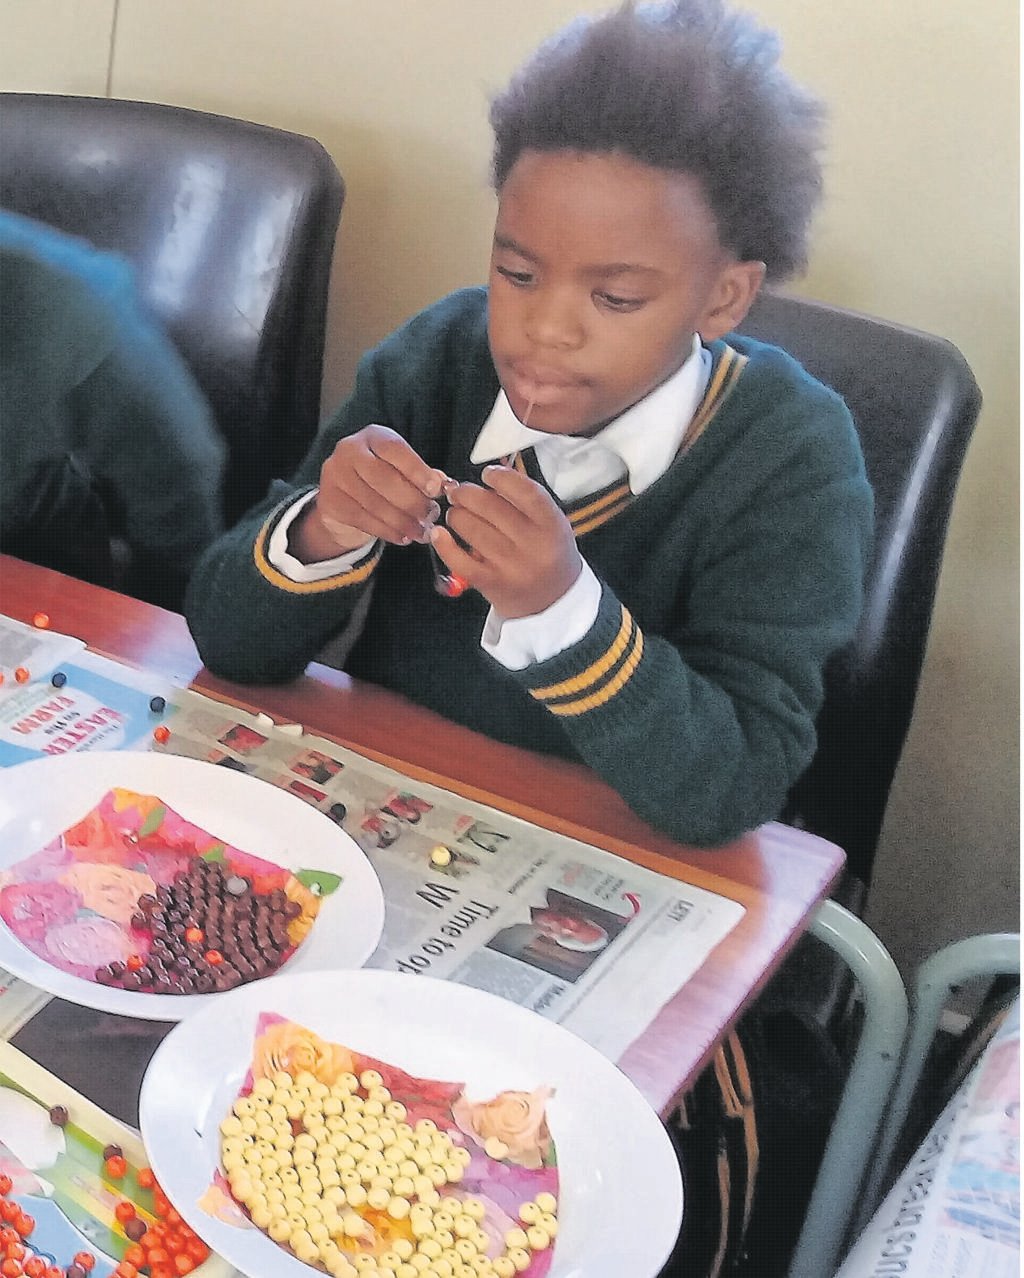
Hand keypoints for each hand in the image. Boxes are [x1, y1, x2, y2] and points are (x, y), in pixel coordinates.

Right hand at [290, 425, 446, 562]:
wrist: (343, 496)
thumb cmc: (382, 478)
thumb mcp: (402, 468)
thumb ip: (424, 475)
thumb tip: (446, 485)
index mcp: (373, 436)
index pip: (395, 449)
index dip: (417, 470)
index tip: (435, 490)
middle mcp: (350, 450)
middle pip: (383, 478)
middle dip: (411, 501)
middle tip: (430, 517)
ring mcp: (335, 475)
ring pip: (374, 503)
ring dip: (402, 521)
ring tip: (421, 533)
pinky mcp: (330, 501)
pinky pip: (363, 519)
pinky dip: (387, 531)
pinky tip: (403, 537)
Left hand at [430, 465, 581, 617]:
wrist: (551, 601)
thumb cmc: (547, 556)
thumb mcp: (551, 524)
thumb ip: (524, 501)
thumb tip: (486, 479)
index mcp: (552, 525)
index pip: (524, 491)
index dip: (500, 477)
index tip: (488, 475)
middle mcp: (533, 545)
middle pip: (490, 506)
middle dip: (466, 494)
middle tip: (460, 493)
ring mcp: (511, 565)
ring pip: (471, 528)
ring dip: (455, 515)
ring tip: (456, 514)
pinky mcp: (491, 583)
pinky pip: (459, 559)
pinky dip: (444, 543)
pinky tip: (439, 534)